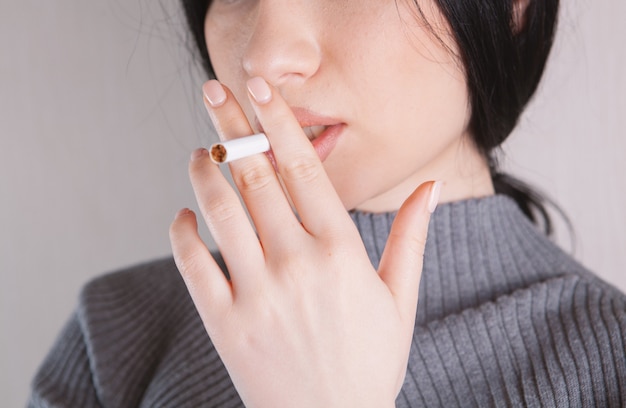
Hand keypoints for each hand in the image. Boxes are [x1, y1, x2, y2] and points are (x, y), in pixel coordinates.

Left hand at [169, 77, 439, 407]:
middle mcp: (297, 265)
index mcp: (340, 253)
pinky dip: (182, 233)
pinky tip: (184, 216)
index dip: (280, 123)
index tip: (261, 89)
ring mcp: (257, 294)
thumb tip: (433, 184)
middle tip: (215, 92)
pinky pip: (193, 265)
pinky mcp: (225, 323)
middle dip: (234, 127)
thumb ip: (411, 237)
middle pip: (257, 177)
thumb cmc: (369, 361)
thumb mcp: (400, 299)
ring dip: (205, 172)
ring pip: (220, 212)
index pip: (304, 169)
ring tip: (202, 151)